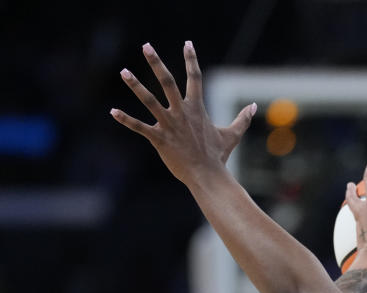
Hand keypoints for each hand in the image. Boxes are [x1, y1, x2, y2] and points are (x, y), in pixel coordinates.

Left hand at [111, 41, 255, 184]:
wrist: (207, 175)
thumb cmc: (218, 156)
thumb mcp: (232, 135)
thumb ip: (242, 119)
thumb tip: (254, 106)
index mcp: (197, 108)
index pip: (195, 78)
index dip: (192, 59)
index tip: (187, 43)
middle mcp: (182, 112)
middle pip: (168, 82)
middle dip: (156, 63)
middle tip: (146, 46)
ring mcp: (169, 125)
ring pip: (150, 100)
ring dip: (136, 85)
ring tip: (124, 71)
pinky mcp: (159, 139)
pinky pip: (140, 127)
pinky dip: (126, 119)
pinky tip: (113, 111)